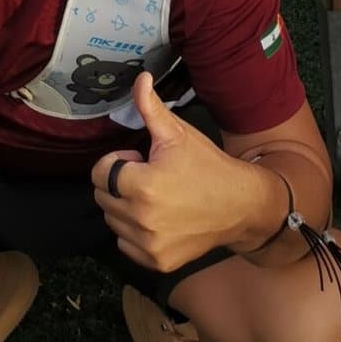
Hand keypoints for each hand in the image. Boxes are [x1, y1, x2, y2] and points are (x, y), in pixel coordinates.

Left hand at [92, 74, 266, 270]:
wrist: (240, 205)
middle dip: (120, 183)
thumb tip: (140, 78)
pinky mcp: (158, 263)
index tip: (139, 160)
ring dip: (125, 207)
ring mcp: (149, 245)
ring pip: (113, 221)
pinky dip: (135, 233)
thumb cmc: (207, 166)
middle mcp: (142, 220)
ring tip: (156, 197)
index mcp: (143, 185)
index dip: (117, 161)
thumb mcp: (178, 134)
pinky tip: (159, 219)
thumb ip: (151, 108)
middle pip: (103, 197)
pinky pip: (126, 245)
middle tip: (150, 177)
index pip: (100, 173)